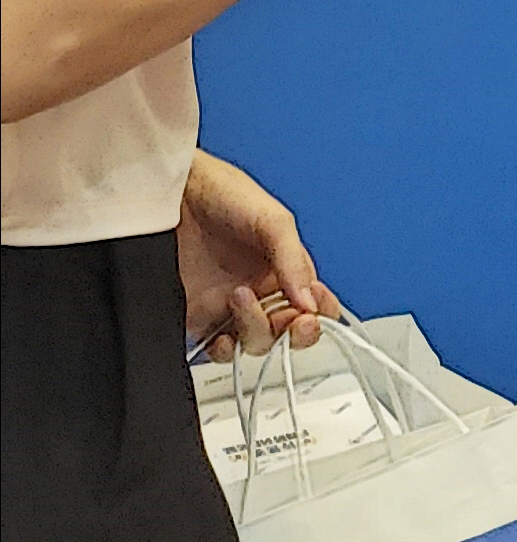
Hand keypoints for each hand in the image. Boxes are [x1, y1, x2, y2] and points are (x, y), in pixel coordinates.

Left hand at [179, 151, 335, 358]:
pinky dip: (224, 350)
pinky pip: (216, 348)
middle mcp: (260, 291)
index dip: (319, 316)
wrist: (171, 191)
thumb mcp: (273, 220)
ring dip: (256, 329)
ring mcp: (228, 305)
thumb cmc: (222, 193)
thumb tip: (310, 303)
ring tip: (241, 296)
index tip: (312, 312)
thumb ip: (294, 261)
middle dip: (292, 330)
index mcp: (285, 269)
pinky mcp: (197, 316)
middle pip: (287, 330)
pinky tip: (222, 336)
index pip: (314, 305)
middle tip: (289, 316)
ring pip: (255, 342)